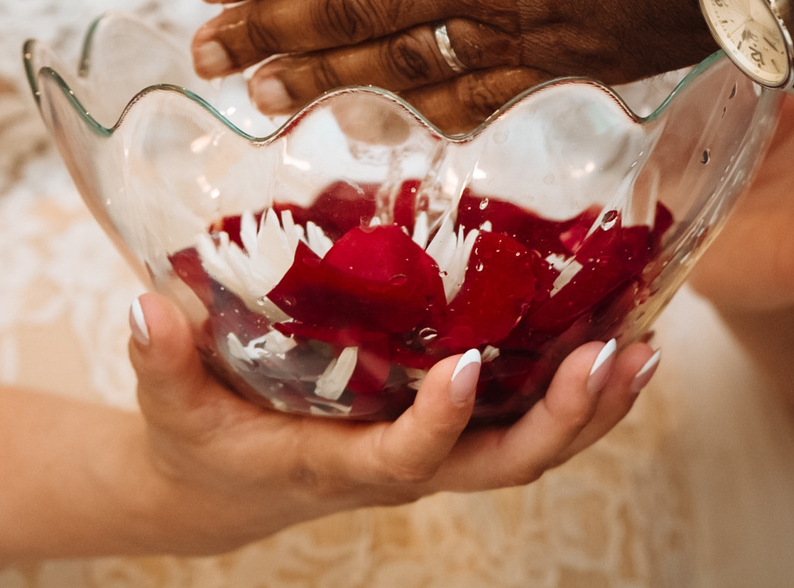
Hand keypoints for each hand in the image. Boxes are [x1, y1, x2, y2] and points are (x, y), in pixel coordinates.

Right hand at [122, 293, 659, 552]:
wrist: (218, 486)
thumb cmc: (196, 437)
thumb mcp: (169, 404)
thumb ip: (161, 360)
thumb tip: (146, 307)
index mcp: (342, 464)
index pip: (407, 457)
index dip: (442, 422)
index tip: (469, 368)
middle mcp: (405, 465)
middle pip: (504, 462)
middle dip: (564, 418)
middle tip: (613, 357)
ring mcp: (437, 450)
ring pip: (533, 446)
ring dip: (593, 406)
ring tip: (647, 349)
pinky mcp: (452, 427)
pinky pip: (528, 419)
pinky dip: (579, 390)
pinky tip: (623, 342)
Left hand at [192, 0, 793, 131]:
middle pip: (353, 6)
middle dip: (271, 29)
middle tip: (206, 52)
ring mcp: (524, 28)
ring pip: (401, 59)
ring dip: (325, 79)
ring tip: (264, 98)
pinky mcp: (570, 63)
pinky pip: (481, 96)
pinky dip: (427, 113)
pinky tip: (391, 124)